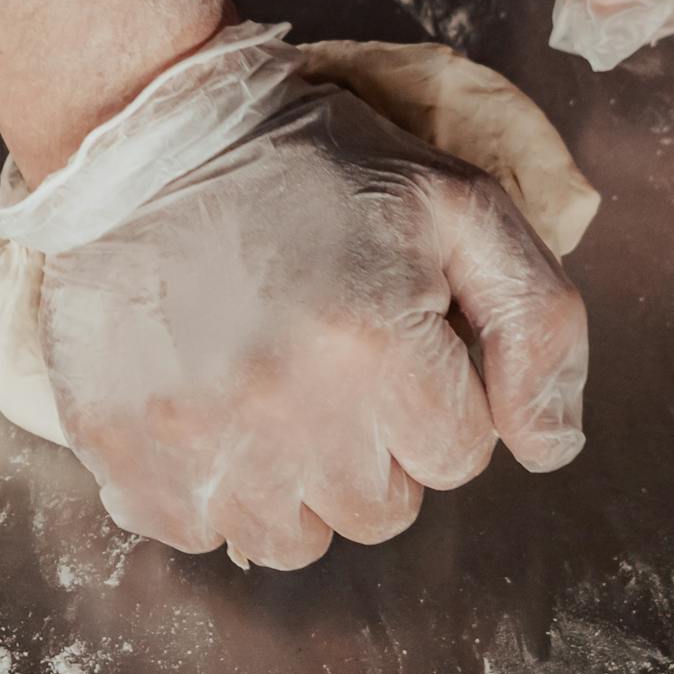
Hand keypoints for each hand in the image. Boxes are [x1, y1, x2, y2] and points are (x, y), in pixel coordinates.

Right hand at [10, 28, 588, 568]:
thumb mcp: (463, 207)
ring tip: (268, 386)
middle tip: (329, 358)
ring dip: (294, 480)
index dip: (435, 396)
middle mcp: (288, 410)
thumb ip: (539, 325)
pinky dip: (207, 488)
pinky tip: (204, 407)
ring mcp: (196, 441)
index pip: (458, 456)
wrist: (144, 134)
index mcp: (380, 346)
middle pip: (381, 510)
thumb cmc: (315, 168)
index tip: (391, 335)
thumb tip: (552, 450)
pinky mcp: (121, 453)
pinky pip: (197, 533)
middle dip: (374, 445)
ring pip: (294, 538)